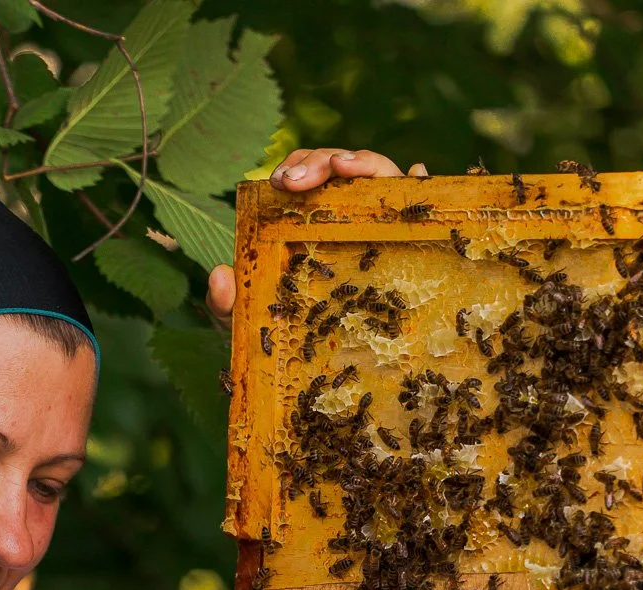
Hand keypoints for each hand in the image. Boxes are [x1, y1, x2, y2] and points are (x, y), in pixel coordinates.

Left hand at [206, 148, 428, 329]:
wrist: (317, 376)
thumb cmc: (285, 339)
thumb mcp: (248, 321)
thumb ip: (225, 302)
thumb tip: (220, 273)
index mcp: (310, 222)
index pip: (307, 174)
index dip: (297, 166)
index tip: (279, 182)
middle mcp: (347, 216)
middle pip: (340, 166)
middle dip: (320, 161)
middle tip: (296, 182)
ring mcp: (381, 226)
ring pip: (380, 172)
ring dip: (361, 161)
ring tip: (342, 166)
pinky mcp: (412, 243)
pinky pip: (421, 205)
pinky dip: (421, 182)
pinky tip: (420, 171)